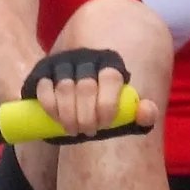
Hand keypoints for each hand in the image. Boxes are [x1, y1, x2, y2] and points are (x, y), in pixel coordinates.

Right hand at [21, 49, 154, 139]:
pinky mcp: (43, 70)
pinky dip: (50, 106)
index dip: (108, 104)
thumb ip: (143, 113)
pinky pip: (44, 87)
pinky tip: (57, 119)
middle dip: (86, 116)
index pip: (111, 78)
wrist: (77, 90)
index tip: (105, 124)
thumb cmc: (106, 103)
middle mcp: (86, 57)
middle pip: (86, 87)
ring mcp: (63, 62)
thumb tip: (146, 112)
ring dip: (67, 114)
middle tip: (88, 132)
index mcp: (110, 63)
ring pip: (64, 87)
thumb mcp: (127, 108)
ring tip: (73, 131)